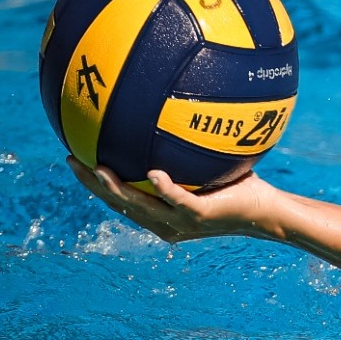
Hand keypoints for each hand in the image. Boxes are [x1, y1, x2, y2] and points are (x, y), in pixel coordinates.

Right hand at [66, 158, 282, 243]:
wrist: (267, 213)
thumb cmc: (239, 189)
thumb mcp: (207, 170)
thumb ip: (185, 153)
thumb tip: (173, 116)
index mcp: (161, 214)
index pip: (120, 200)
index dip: (95, 184)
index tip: (75, 161)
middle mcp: (165, 223)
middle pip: (119, 204)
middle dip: (93, 184)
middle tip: (73, 161)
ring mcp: (182, 222)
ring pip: (140, 207)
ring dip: (118, 188)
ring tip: (99, 168)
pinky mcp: (201, 216)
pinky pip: (178, 201)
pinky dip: (165, 188)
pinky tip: (154, 173)